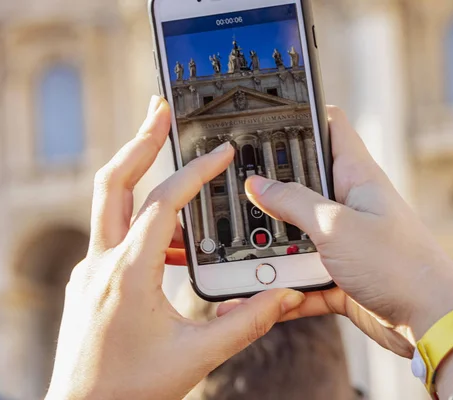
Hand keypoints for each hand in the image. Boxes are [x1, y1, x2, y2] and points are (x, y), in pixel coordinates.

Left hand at [46, 96, 305, 399]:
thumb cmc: (129, 389)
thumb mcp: (197, 355)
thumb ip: (247, 323)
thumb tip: (283, 297)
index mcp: (128, 274)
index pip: (164, 204)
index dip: (196, 173)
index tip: (222, 153)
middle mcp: (103, 263)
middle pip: (114, 182)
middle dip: (140, 141)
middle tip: (161, 110)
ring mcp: (93, 269)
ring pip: (111, 204)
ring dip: (143, 177)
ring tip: (179, 169)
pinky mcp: (95, 279)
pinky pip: (119, 234)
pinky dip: (147, 221)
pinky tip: (178, 240)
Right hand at [218, 107, 452, 358]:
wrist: (431, 321)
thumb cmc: (398, 265)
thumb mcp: (336, 226)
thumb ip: (294, 203)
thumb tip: (259, 184)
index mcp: (357, 177)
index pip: (332, 128)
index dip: (304, 116)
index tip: (269, 119)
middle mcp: (352, 205)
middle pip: (305, 186)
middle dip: (274, 193)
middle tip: (241, 196)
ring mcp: (348, 241)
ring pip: (300, 236)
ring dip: (277, 249)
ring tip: (246, 254)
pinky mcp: (343, 275)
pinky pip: (306, 276)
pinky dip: (288, 287)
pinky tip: (267, 297)